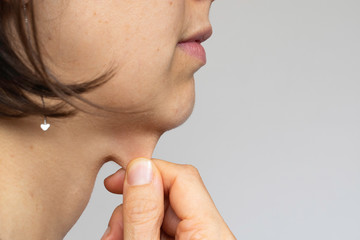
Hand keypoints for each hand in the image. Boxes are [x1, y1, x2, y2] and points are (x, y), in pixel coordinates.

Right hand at [101, 157, 235, 239]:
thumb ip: (144, 213)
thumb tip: (140, 170)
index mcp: (210, 234)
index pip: (183, 177)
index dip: (148, 170)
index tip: (118, 179)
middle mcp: (211, 234)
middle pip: (170, 193)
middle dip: (135, 203)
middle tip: (114, 226)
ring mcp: (200, 239)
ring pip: (163, 210)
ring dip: (134, 218)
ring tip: (115, 238)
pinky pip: (164, 227)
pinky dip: (142, 229)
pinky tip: (127, 238)